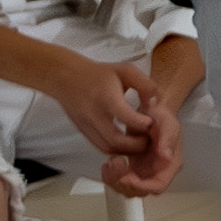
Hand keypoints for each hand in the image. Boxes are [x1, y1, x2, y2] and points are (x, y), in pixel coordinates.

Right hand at [37, 53, 161, 165]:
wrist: (65, 77)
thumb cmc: (98, 73)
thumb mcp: (126, 71)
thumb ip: (146, 85)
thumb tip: (155, 104)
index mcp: (106, 98)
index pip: (126, 117)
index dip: (143, 123)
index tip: (152, 121)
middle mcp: (93, 114)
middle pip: (116, 140)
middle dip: (138, 144)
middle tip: (150, 137)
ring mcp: (86, 125)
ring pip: (107, 148)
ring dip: (127, 150)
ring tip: (140, 141)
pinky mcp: (83, 131)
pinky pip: (100, 146)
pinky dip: (116, 149)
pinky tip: (127, 142)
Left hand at [116, 78, 187, 196]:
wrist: (148, 113)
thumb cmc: (159, 116)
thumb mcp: (166, 122)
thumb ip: (167, 138)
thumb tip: (166, 156)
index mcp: (170, 164)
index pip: (157, 186)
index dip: (141, 186)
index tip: (127, 176)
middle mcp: (157, 172)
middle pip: (140, 191)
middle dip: (123, 182)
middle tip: (115, 163)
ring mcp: (144, 172)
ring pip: (127, 189)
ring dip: (114, 180)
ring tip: (110, 162)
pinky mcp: (133, 170)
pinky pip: (119, 182)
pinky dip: (111, 176)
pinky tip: (109, 163)